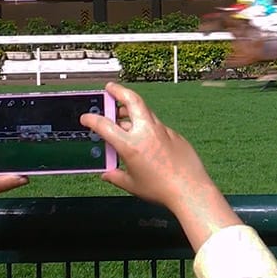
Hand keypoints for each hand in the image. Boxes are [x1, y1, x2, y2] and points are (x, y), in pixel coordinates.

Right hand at [81, 83, 240, 250]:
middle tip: (110, 88)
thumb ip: (116, 176)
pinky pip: (156, 125)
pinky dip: (146, 125)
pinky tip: (144, 136)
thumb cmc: (160, 190)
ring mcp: (162, 130)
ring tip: (123, 114)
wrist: (190, 189)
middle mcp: (146, 132)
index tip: (86, 118)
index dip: (92, 119)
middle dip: (119, 91)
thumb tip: (107, 173)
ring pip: (145, 111)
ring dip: (132, 109)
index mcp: (130, 145)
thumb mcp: (132, 185)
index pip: (105, 125)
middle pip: (131, 101)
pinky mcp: (174, 134)